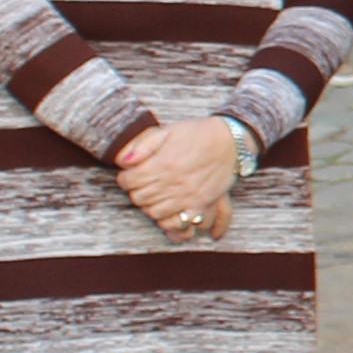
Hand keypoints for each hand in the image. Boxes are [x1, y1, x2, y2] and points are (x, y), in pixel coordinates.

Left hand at [114, 120, 237, 239]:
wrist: (230, 141)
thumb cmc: (197, 133)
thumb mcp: (168, 130)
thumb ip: (143, 145)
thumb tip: (122, 161)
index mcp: (162, 163)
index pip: (128, 181)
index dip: (125, 178)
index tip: (129, 174)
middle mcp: (172, 182)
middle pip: (139, 198)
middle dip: (135, 191)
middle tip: (141, 184)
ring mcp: (187, 196)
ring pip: (153, 212)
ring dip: (149, 205)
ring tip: (154, 195)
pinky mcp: (200, 204)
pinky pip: (177, 221)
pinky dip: (168, 219)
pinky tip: (167, 209)